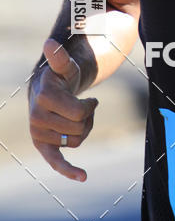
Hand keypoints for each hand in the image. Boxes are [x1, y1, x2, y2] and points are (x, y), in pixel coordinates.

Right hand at [28, 38, 98, 181]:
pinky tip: (83, 176)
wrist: (47, 91)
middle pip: (80, 128)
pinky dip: (69, 170)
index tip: (90, 100)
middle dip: (88, 118)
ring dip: (84, 130)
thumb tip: (50, 44)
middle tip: (84, 107)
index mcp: (45, 97)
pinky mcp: (43, 146)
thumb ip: (60, 57)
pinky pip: (55, 162)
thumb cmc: (60, 77)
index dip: (90, 107)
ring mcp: (39, 133)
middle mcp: (37, 117)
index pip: (80, 113)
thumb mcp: (65, 66)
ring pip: (76, 141)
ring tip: (78, 118)